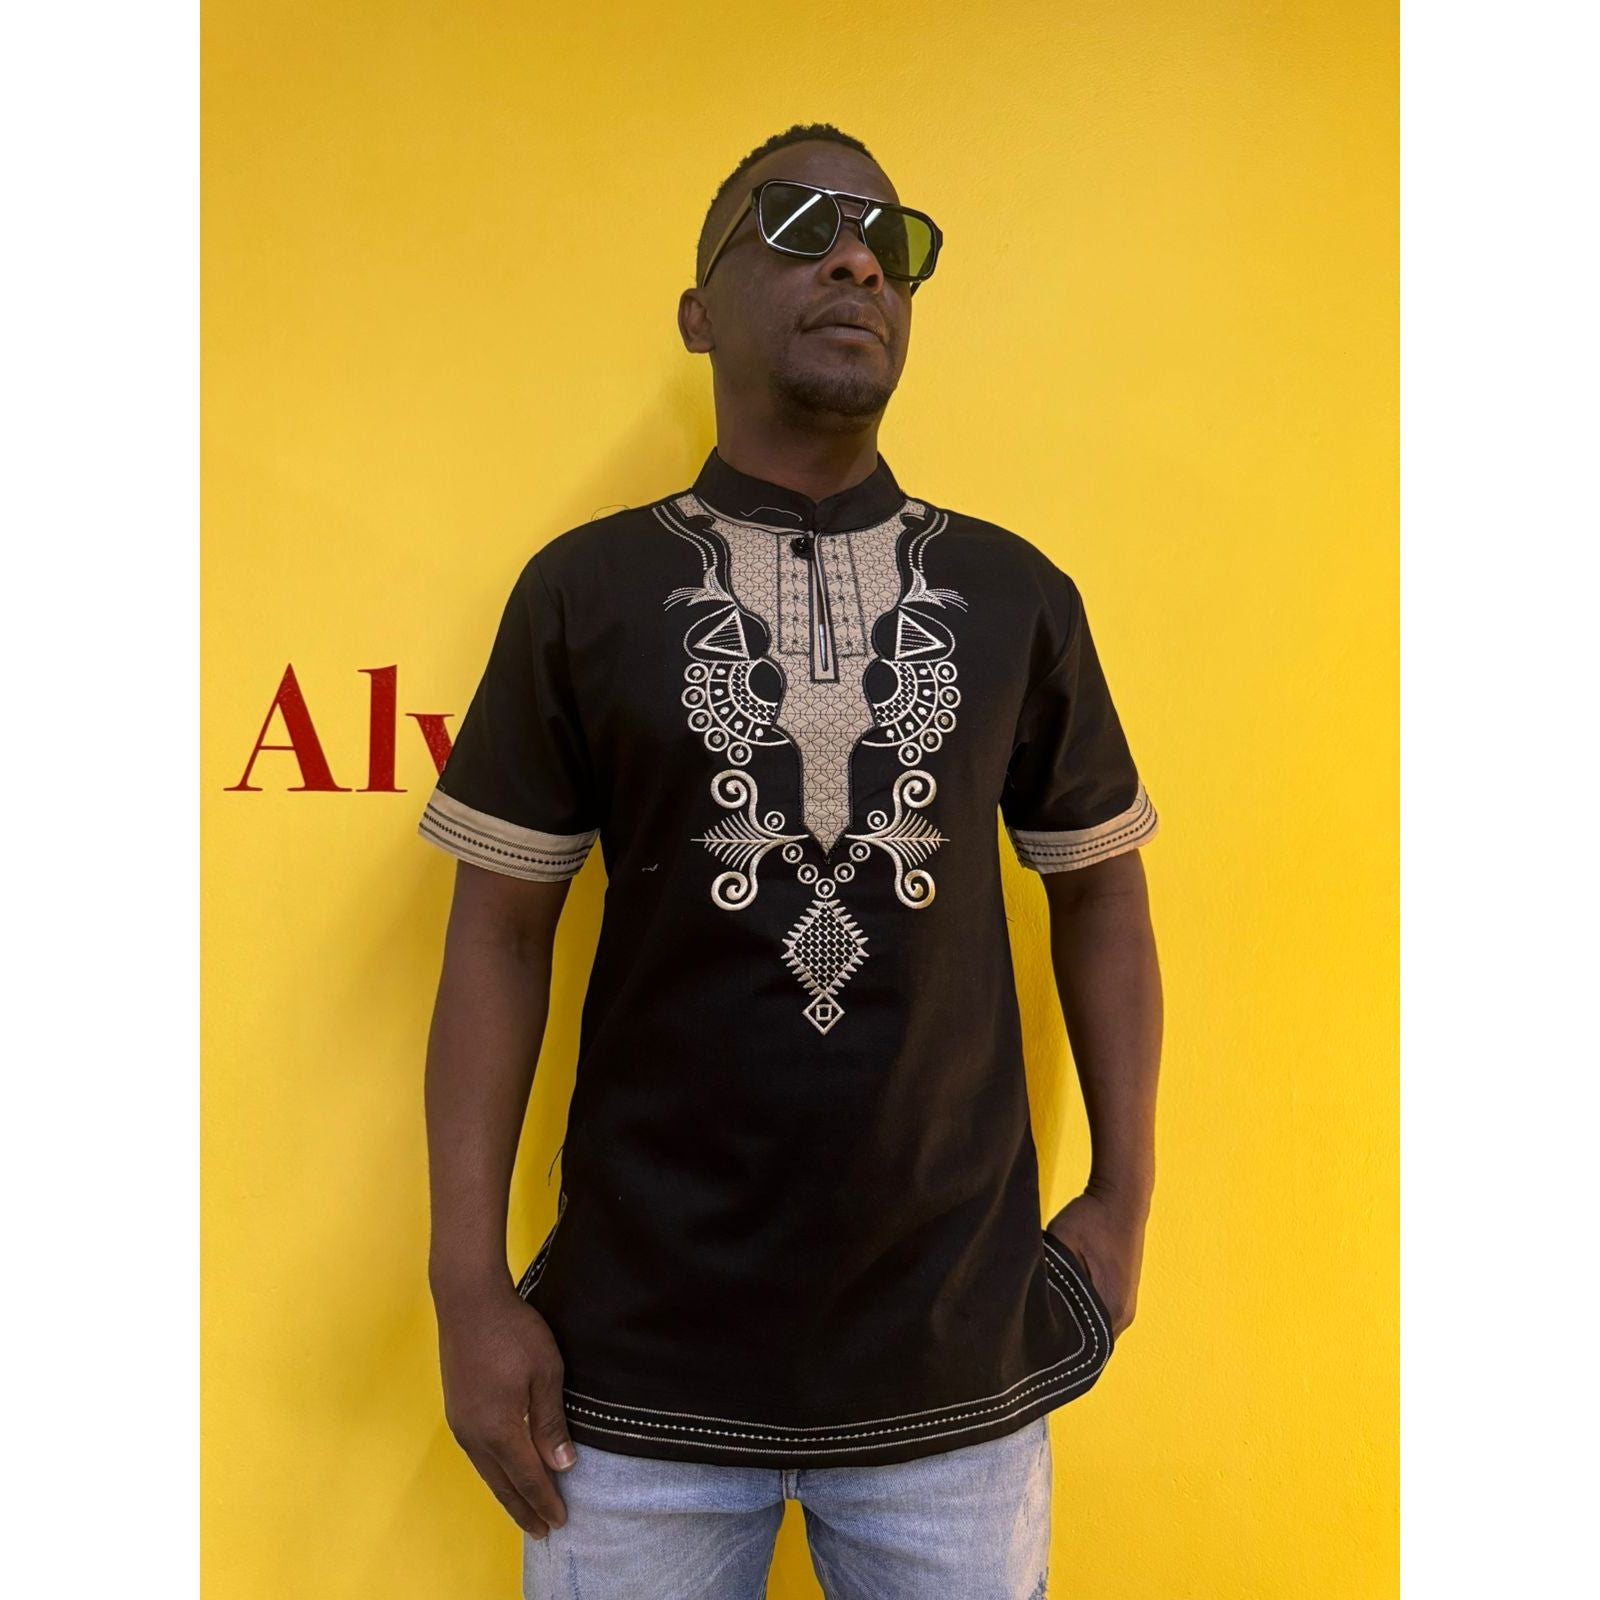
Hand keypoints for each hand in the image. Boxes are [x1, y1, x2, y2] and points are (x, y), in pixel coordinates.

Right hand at [434, 1279, 577, 1538]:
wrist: (469, 1300)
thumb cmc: (513, 1332)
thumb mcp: (545, 1372)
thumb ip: (550, 1421)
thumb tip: (561, 1465)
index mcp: (499, 1429)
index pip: (527, 1477)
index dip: (545, 1500)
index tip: (560, 1522)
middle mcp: (474, 1435)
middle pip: (502, 1483)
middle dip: (524, 1508)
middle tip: (542, 1531)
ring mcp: (460, 1423)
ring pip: (486, 1471)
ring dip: (507, 1493)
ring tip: (524, 1510)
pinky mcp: (456, 1409)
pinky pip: (477, 1454)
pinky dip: (494, 1472)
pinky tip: (502, 1471)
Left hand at [1045, 1189, 1148, 1339]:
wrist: (1121, 1196)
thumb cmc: (1091, 1218)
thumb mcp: (1061, 1245)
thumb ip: (1049, 1278)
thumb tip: (1029, 1303)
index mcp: (1110, 1308)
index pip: (1080, 1350)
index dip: (1054, 1350)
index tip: (1030, 1347)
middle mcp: (1123, 1314)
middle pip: (1088, 1346)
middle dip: (1061, 1343)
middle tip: (1031, 1338)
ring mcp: (1126, 1305)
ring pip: (1094, 1331)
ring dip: (1072, 1328)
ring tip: (1042, 1325)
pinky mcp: (1123, 1294)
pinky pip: (1100, 1316)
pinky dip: (1082, 1316)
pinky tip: (1062, 1308)